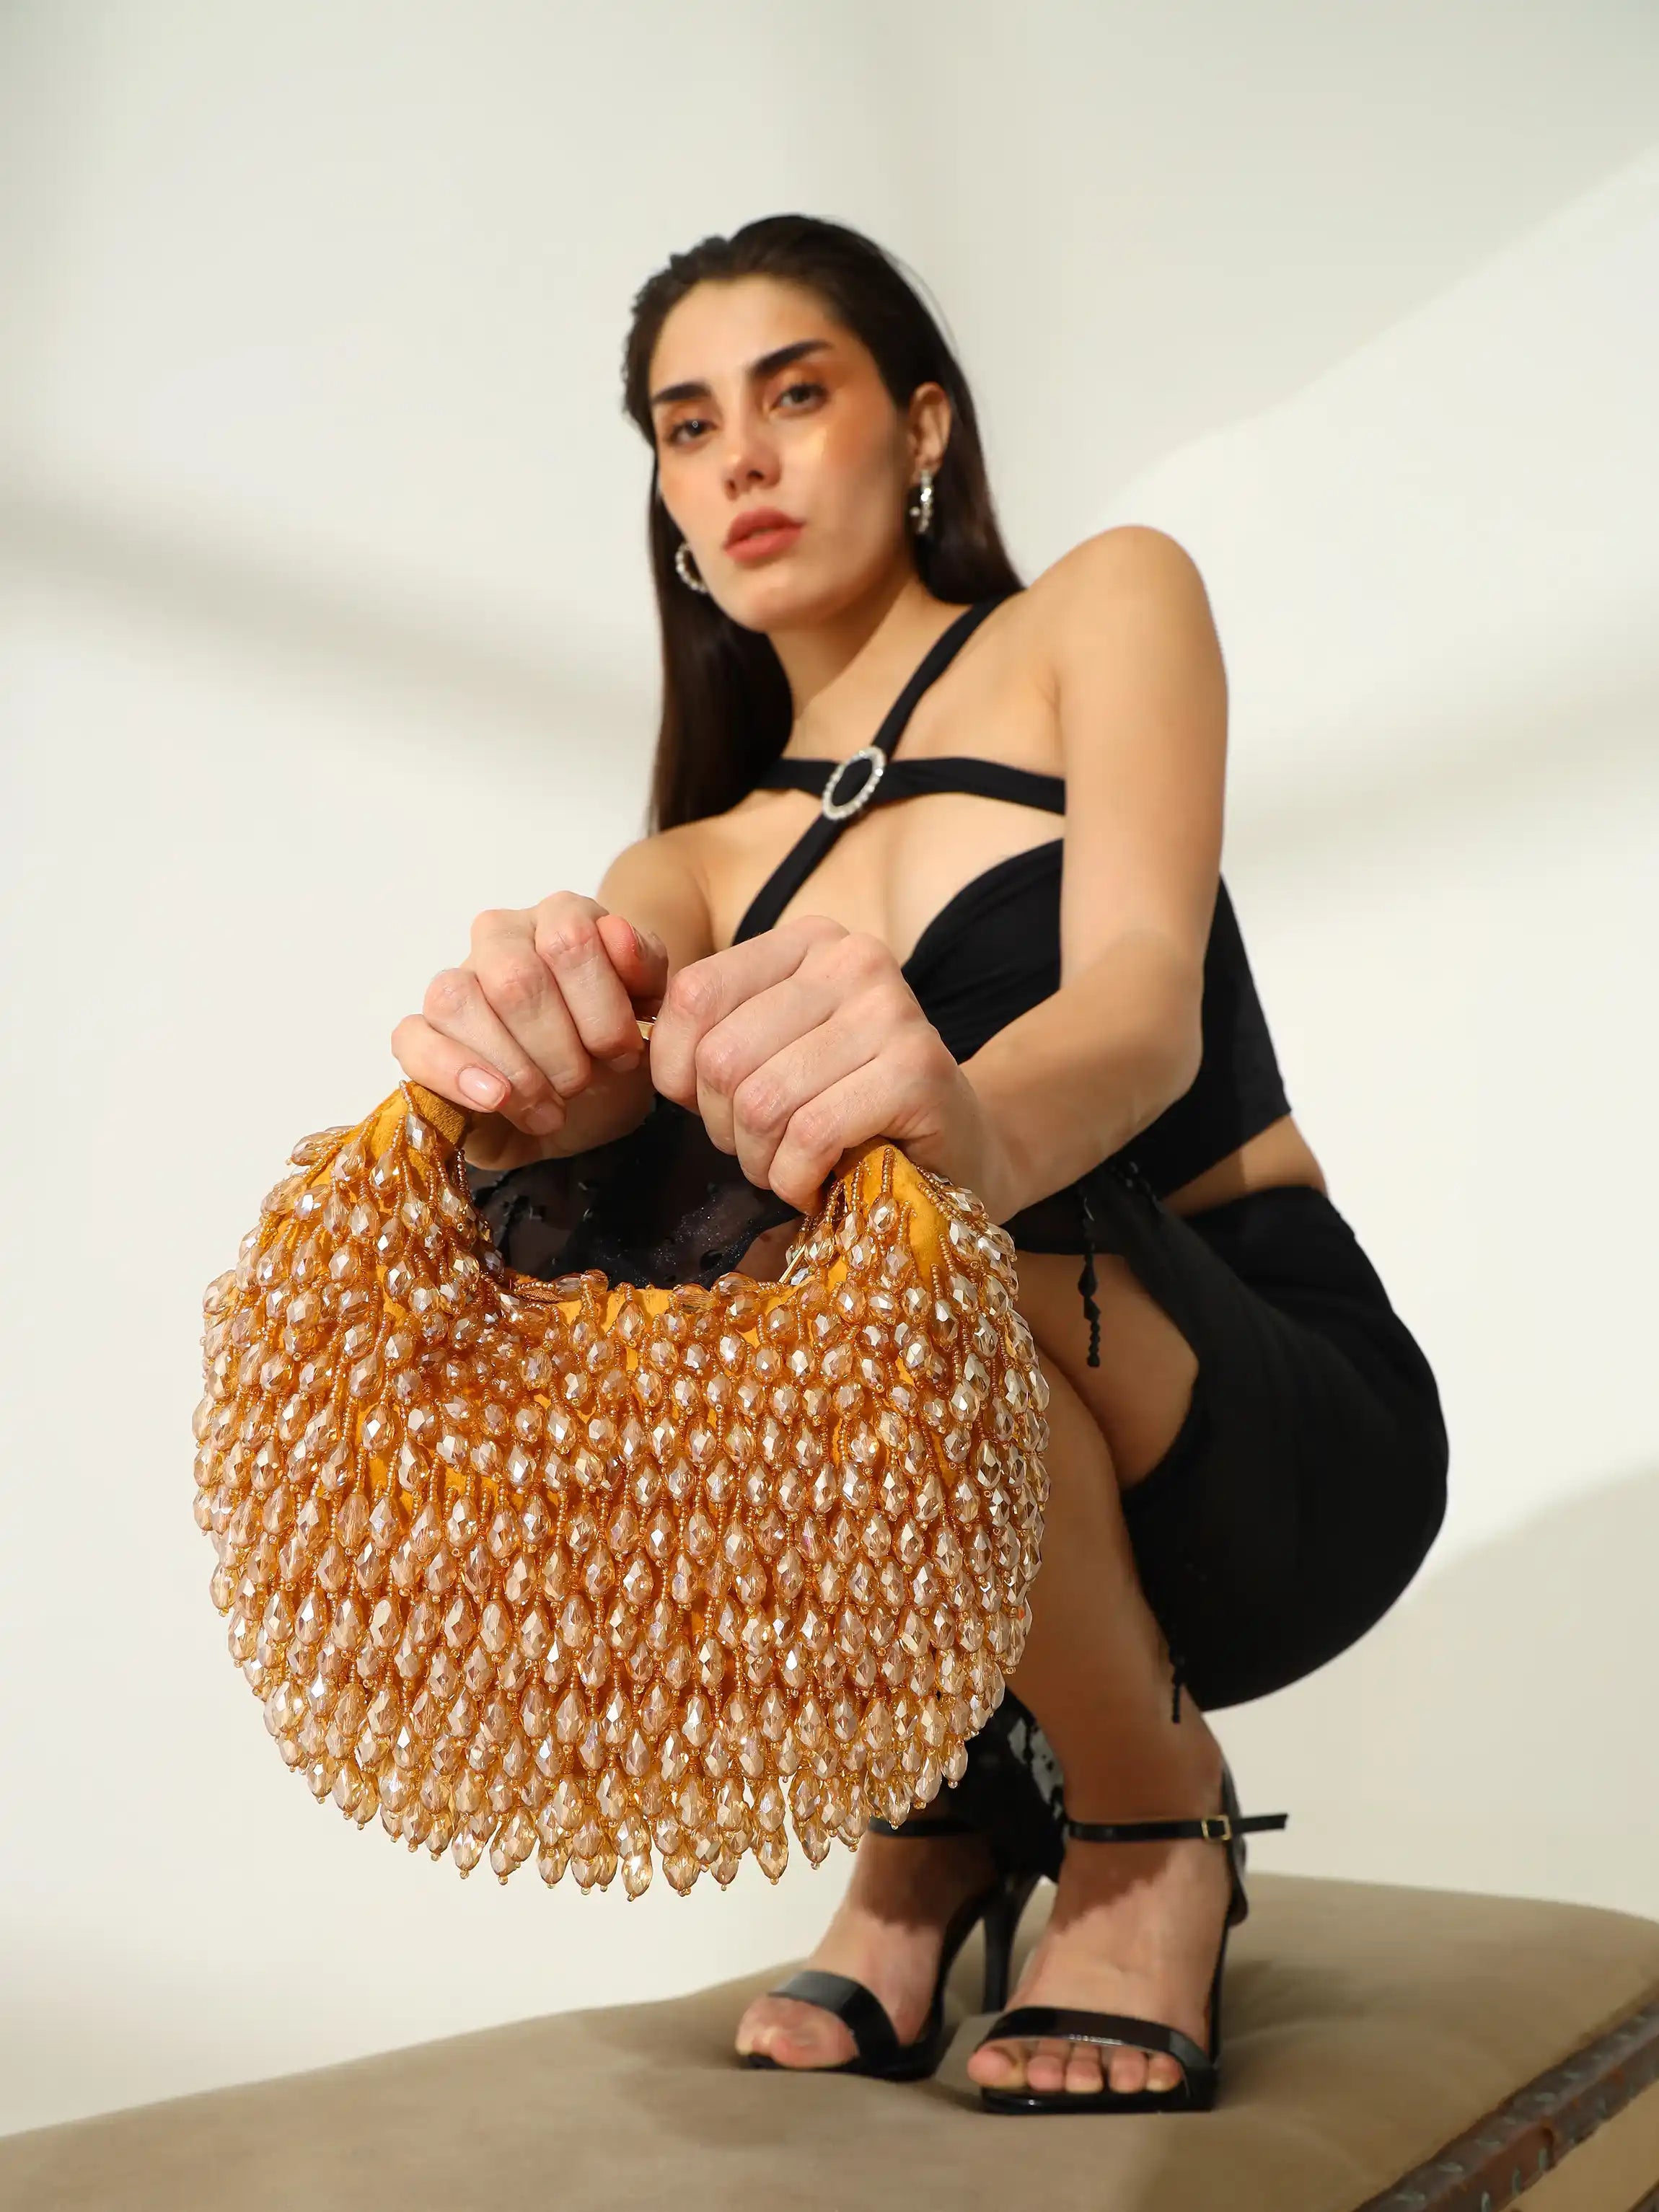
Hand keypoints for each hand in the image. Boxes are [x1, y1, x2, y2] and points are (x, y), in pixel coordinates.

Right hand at [391, 893, 668, 1172]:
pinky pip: (413, 1037)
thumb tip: (616, 933)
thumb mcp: (651, 1013)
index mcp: (559, 918)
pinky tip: (494, 1099)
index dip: (601, 1006)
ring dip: (514, 1069)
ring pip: (459, 1001)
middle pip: (516, 979)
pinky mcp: (422, 1034)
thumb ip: (644, 968)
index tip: (624, 1053)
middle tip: (583, 1085)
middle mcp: (500, 938)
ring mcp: (455, 982)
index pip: (570, 938)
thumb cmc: (616, 1048)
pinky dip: (455, 1071)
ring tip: (549, 1109)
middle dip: (560, 1048)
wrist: (591, 1105)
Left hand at [647, 914, 1013, 1214]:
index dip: (677, 1073)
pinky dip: (796, 1180)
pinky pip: (810, 1135)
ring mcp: (892, 1010)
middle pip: (723, 1056)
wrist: (961, 1153)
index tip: (711, 1110)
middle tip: (763, 1152)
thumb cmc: (848, 1109)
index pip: (694, 996)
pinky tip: (818, 1185)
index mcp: (807, 942)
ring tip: (793, 1169)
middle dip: (726, 1129)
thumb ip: (715, 1034)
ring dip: (762, 1161)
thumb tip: (633, 1041)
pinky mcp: (919, 1071)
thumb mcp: (774, 1053)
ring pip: (763, 1102)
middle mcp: (853, 959)